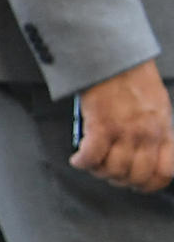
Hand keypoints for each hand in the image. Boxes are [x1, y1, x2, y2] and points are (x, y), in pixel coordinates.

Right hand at [73, 61, 172, 191]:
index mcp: (163, 130)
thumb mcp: (158, 105)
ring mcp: (124, 132)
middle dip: (120, 180)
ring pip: (112, 170)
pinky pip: (91, 157)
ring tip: (91, 164)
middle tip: (108, 173)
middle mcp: (146, 134)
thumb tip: (146, 152)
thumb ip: (156, 130)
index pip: (164, 172)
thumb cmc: (132, 76)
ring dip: (99, 172)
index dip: (149, 184)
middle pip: (136, 176)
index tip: (136, 183)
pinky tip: (78, 159)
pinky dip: (82, 162)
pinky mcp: (101, 125)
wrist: (113, 57)